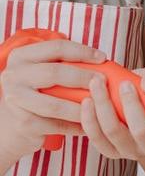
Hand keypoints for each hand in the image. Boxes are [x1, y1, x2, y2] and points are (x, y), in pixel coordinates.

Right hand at [0, 38, 105, 169]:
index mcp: (22, 57)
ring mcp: (16, 100)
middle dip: (84, 77)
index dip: (82, 51)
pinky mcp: (23, 123)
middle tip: (104, 81)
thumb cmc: (35, 94)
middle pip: (55, 73)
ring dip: (83, 107)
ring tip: (101, 107)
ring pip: (56, 104)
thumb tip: (103, 61)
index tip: (103, 57)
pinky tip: (90, 126)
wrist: (10, 125)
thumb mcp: (41, 73)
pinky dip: (76, 127)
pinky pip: (57, 125)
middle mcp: (14, 75)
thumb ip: (63, 64)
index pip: (56, 47)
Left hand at [80, 63, 144, 160]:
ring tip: (98, 84)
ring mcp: (131, 151)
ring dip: (105, 106)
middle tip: (125, 84)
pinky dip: (90, 118)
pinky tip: (87, 101)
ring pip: (116, 133)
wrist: (122, 94)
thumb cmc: (144, 88)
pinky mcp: (110, 151)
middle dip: (131, 106)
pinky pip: (97, 139)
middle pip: (142, 133)